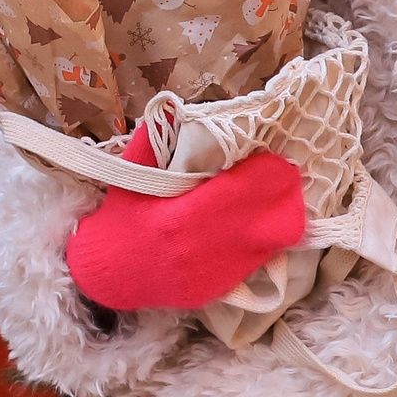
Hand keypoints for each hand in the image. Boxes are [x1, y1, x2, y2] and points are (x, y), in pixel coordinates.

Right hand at [66, 150, 307, 311]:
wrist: (108, 273)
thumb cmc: (122, 220)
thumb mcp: (129, 179)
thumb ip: (151, 143)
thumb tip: (171, 107)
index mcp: (179, 219)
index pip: (237, 195)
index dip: (265, 176)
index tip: (276, 159)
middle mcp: (201, 250)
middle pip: (265, 222)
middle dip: (283, 195)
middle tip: (288, 174)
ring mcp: (213, 274)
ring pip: (268, 244)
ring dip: (281, 217)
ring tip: (282, 195)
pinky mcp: (219, 288)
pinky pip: (256, 261)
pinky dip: (265, 239)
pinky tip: (262, 221)